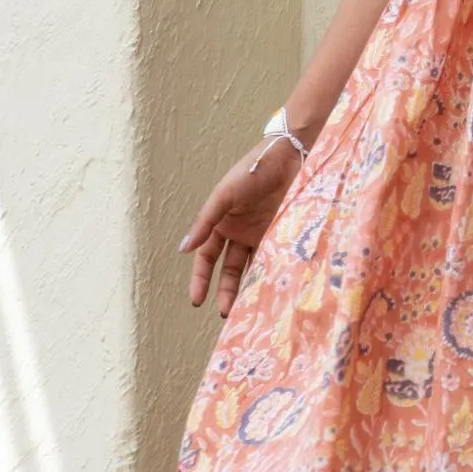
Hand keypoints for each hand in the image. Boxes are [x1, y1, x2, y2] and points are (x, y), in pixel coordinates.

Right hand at [182, 138, 302, 312]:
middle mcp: (239, 233)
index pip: (206, 258)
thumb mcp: (223, 195)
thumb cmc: (252, 171)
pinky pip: (274, 261)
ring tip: (246, 310)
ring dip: (247, 289)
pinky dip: (271, 276)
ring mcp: (261, 236)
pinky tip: (269, 292)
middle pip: (228, 269)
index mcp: (220, 223)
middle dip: (225, 291)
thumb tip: (183, 249)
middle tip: (225, 313)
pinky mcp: (282, 236)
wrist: (289, 157)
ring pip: (251, 269)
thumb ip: (205, 222)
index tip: (196, 301)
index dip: (200, 279)